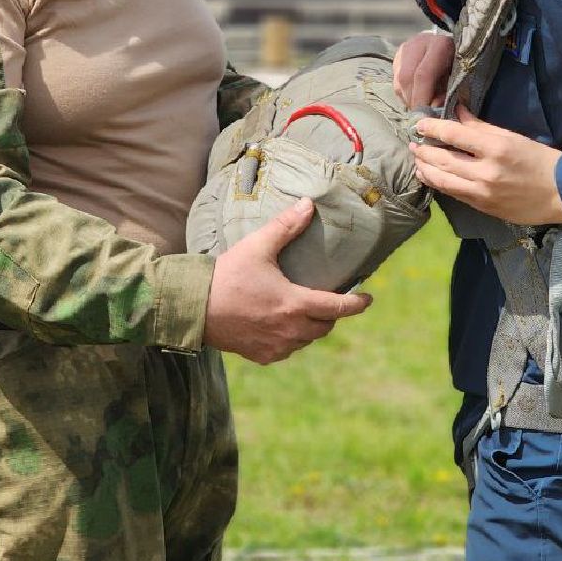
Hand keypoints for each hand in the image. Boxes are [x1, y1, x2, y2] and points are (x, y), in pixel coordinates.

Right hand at [204, 198, 372, 364]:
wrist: (193, 308)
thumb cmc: (226, 276)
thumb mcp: (258, 246)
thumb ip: (286, 227)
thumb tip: (308, 204)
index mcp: (295, 304)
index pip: (338, 308)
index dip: (357, 304)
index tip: (368, 298)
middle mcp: (290, 330)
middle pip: (325, 326)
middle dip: (331, 314)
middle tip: (330, 300)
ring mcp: (276, 346)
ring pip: (307, 340)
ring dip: (311, 327)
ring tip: (305, 311)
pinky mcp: (262, 356)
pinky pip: (287, 350)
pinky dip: (291, 339)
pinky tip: (282, 327)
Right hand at [393, 30, 454, 108]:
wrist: (447, 44)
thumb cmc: (456, 62)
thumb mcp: (457, 75)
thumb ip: (447, 90)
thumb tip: (434, 107)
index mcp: (439, 45)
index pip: (423, 74)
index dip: (422, 97)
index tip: (424, 115)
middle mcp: (419, 43)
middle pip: (407, 77)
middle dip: (413, 100)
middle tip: (421, 114)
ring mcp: (406, 48)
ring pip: (399, 80)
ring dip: (408, 97)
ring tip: (419, 104)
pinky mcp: (398, 55)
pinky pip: (396, 79)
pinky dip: (404, 92)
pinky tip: (415, 95)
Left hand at [411, 106, 561, 225]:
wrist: (560, 193)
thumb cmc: (539, 160)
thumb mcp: (512, 137)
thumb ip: (481, 126)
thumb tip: (457, 112)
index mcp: (495, 148)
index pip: (454, 134)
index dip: (432, 128)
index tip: (419, 124)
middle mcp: (485, 172)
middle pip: (442, 160)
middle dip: (423, 151)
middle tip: (414, 144)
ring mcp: (481, 193)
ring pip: (442, 181)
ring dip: (425, 170)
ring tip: (418, 161)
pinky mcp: (481, 207)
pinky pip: (453, 194)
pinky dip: (438, 184)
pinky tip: (431, 177)